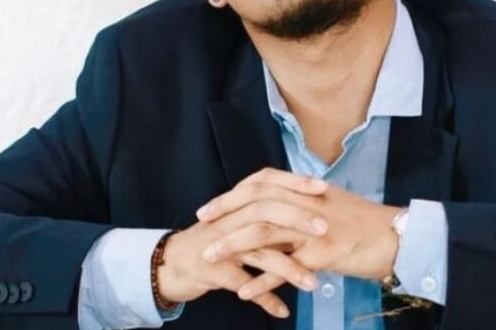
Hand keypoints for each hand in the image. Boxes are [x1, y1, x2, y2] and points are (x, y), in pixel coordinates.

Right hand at [156, 171, 330, 318]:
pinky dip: (264, 299)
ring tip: (313, 283)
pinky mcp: (213, 273)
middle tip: (325, 229)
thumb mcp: (237, 222)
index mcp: (237, 205)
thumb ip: (265, 214)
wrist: (170, 263)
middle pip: (265, 212)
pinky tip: (283, 310)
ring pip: (259, 253)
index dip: (294, 183)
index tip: (323, 187)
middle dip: (297, 219)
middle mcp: (229, 221)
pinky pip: (244, 286)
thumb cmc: (212, 242)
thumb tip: (302, 207)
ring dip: (289, 269)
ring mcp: (220, 246)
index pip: (267, 183)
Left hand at [196, 168, 402, 302]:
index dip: (233, 195)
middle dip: (224, 215)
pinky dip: (262, 279)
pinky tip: (244, 290)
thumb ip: (302, 204)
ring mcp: (314, 228)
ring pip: (264, 232)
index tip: (210, 207)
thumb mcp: (329, 205)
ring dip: (233, 245)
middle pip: (255, 204)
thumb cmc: (364, 224)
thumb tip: (276, 209)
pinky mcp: (323, 253)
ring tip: (210, 257)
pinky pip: (286, 268)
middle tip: (202, 225)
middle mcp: (306, 204)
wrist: (397, 236)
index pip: (261, 184)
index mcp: (306, 190)